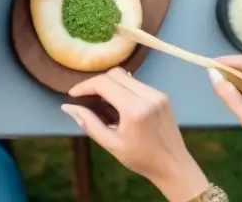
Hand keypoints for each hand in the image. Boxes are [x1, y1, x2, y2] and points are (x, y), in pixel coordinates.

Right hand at [64, 68, 207, 200]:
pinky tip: (118, 103)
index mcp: (135, 109)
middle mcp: (148, 96)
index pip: (104, 84)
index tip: (73, 94)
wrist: (174, 166)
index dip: (85, 86)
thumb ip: (88, 122)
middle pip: (114, 74)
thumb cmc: (141, 159)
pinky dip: (122, 88)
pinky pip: (136, 83)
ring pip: (125, 76)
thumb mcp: (111, 144)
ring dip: (109, 84)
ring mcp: (157, 94)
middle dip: (96, 83)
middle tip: (86, 97)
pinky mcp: (162, 95)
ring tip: (101, 101)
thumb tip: (67, 107)